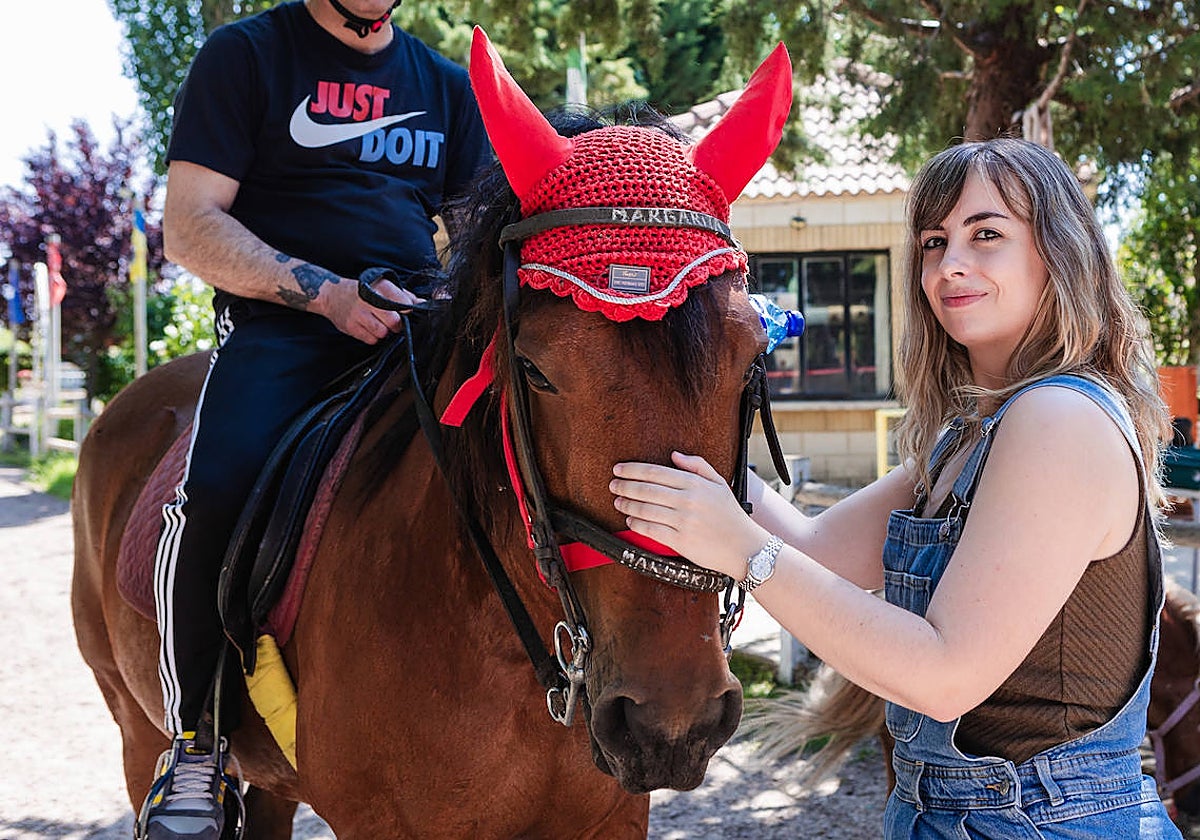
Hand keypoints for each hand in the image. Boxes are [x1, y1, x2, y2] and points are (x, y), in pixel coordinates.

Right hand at [315, 274, 423, 343]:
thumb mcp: (383, 286)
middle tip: (392, 322)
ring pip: (383, 333)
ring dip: (384, 331)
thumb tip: (422, 303)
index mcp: (380, 287)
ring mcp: (358, 314)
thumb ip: (404, 295)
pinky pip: (371, 340)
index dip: (407, 310)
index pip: (403, 303)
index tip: (405, 312)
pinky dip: (373, 337)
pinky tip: (368, 327)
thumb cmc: (362, 291)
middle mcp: (369, 300)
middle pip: (394, 321)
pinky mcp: (351, 326)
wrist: (331, 294)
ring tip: (378, 323)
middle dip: (396, 325)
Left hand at [611, 451, 770, 575]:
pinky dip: (637, 524)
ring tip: (618, 502)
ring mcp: (684, 521)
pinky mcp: (681, 541)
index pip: (657, 472)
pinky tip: (630, 520)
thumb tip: (674, 455)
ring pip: (646, 509)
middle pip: (647, 489)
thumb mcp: (720, 484)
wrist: (745, 547)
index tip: (619, 469)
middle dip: (625, 486)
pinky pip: (652, 530)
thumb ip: (698, 466)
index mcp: (696, 484)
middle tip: (613, 484)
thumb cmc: (732, 516)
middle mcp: (688, 500)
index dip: (633, 470)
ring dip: (627, 505)